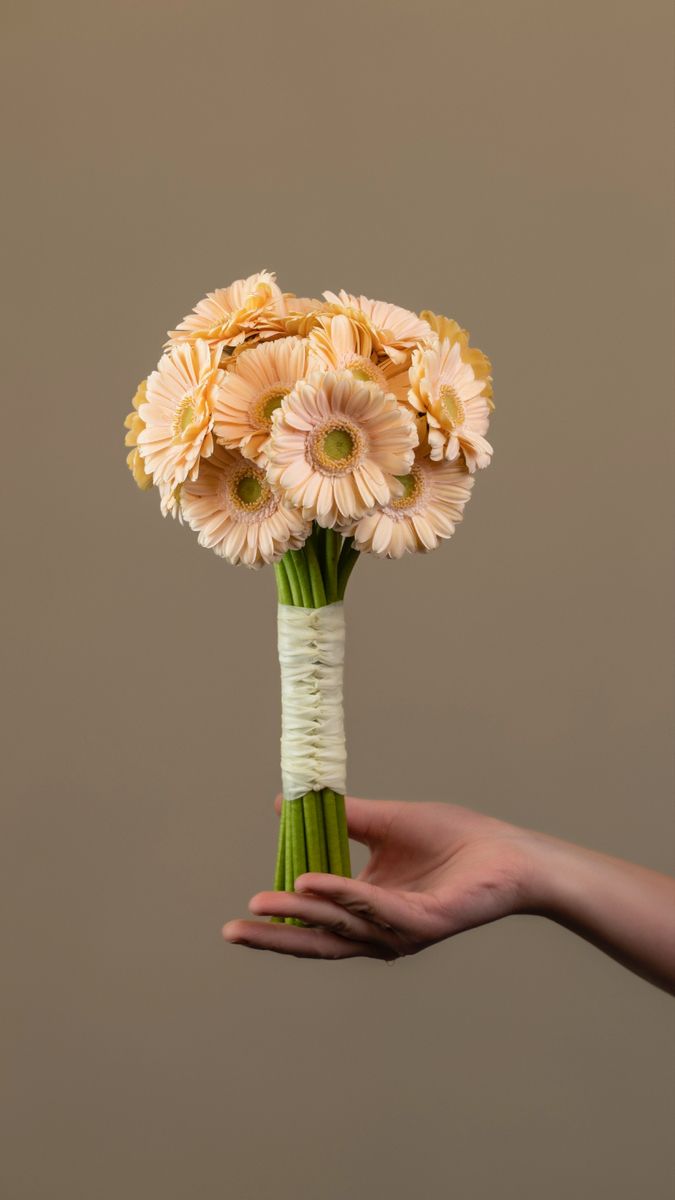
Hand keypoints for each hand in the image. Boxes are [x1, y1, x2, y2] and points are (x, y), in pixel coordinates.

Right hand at [222, 795, 534, 959]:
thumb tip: (286, 804)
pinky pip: (375, 909)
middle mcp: (381, 930)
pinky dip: (341, 897)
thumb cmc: (453, 839)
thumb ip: (339, 818)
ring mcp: (402, 931)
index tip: (243, 912)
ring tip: (260, 902)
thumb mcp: (384, 822)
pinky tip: (310, 884)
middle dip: (274, 937)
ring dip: (300, 914)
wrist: (509, 851)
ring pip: (342, 926)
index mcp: (369, 910)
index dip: (279, 920)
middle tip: (232, 932)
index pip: (315, 923)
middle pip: (318, 940)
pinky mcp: (425, 924)